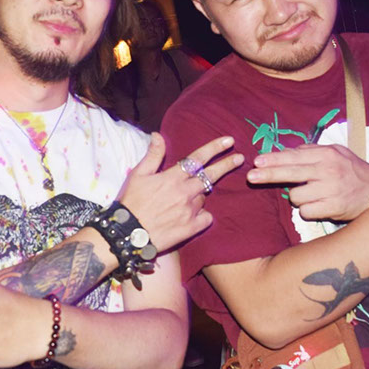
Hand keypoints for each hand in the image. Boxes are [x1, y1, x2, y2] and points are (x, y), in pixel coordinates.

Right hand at [117, 133, 242, 252]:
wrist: (128, 234)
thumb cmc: (131, 202)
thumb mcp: (138, 174)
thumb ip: (153, 155)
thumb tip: (158, 134)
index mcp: (173, 177)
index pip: (198, 158)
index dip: (215, 147)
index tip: (229, 141)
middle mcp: (185, 192)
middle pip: (211, 175)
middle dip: (227, 164)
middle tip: (240, 158)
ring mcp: (190, 210)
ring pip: (204, 197)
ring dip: (199, 195)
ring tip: (183, 201)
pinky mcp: (191, 228)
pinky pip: (206, 218)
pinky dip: (202, 215)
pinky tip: (192, 216)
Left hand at [246, 144, 368, 220]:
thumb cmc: (353, 170)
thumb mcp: (336, 152)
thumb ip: (311, 151)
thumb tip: (285, 152)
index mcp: (327, 154)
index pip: (294, 156)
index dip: (273, 159)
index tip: (257, 161)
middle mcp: (329, 171)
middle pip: (290, 174)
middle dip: (268, 175)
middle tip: (251, 176)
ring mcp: (331, 190)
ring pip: (296, 197)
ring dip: (298, 197)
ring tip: (313, 193)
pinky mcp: (334, 208)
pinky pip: (306, 212)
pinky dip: (308, 210)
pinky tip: (319, 205)